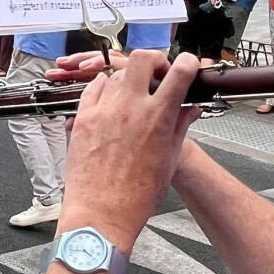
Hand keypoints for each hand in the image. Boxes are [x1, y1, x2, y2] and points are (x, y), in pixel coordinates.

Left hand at [57, 52, 201, 252]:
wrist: (101, 214)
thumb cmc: (137, 195)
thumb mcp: (169, 160)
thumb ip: (180, 127)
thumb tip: (190, 108)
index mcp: (158, 118)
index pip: (179, 73)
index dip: (188, 63)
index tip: (188, 65)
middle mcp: (130, 108)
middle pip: (142, 59)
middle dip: (154, 60)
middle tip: (157, 73)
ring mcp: (104, 110)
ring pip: (117, 74)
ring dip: (129, 79)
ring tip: (133, 95)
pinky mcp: (83, 118)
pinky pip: (93, 88)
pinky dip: (104, 87)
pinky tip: (109, 96)